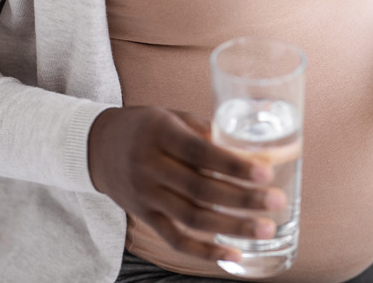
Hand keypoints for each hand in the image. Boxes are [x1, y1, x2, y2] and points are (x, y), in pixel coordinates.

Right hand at [88, 106, 285, 262]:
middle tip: (276, 202)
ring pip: (192, 217)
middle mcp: (149, 166)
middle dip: (242, 199)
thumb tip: (258, 145)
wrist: (96, 146)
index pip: (200, 152)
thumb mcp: (173, 117)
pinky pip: (175, 238)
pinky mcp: (144, 216)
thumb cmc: (147, 127)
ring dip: (232, 227)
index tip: (266, 173)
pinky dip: (204, 250)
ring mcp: (145, 195)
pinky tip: (232, 255)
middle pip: (200, 189)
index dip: (233, 165)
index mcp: (160, 134)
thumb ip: (210, 131)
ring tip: (264, 230)